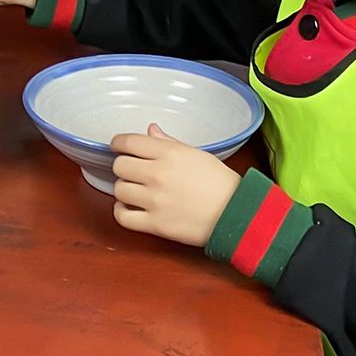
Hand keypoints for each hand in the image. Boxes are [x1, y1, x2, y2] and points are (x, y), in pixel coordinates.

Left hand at [110, 124, 241, 246]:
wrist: (238, 214)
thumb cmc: (221, 183)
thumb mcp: (198, 154)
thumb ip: (170, 143)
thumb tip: (150, 131)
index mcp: (170, 154)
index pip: (128, 142)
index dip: (118, 143)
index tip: (118, 146)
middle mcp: (158, 174)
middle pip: (119, 166)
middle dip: (124, 167)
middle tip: (132, 171)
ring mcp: (155, 200)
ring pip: (119, 190)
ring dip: (124, 189)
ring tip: (135, 191)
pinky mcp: (156, 224)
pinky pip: (123, 217)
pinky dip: (121, 212)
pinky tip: (129, 208)